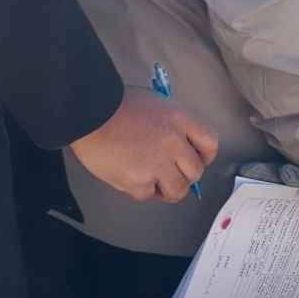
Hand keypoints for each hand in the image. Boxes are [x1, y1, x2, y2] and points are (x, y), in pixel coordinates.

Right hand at [71, 88, 219, 204]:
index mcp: (179, 119)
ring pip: (177, 190)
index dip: (204, 156)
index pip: (210, 143)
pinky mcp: (138, 181)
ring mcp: (157, 164)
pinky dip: (141, 190)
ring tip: (153, 180)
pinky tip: (131, 176)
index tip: (194, 160)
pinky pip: (148, 194)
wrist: (88, 113)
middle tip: (169, 172)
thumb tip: (180, 145)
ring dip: (167, 188)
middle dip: (184, 175)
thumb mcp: (154, 103)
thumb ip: (171, 124)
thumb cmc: (116, 105)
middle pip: (195, 171)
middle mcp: (173, 143)